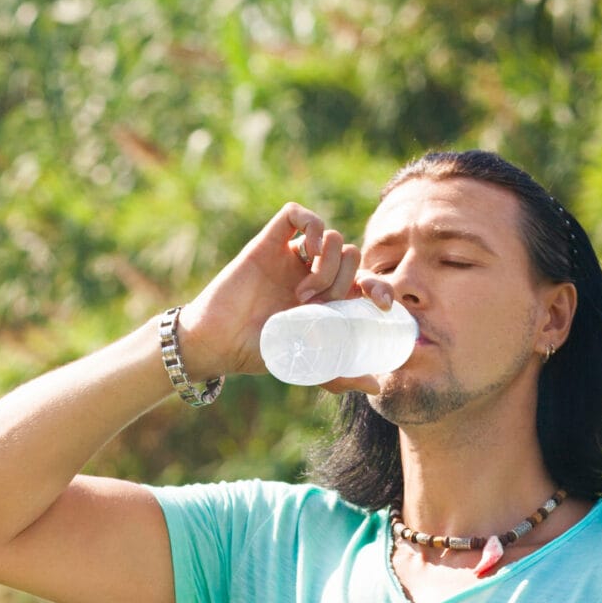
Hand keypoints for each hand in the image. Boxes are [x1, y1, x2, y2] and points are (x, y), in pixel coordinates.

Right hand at [172, 202, 396, 382]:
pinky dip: (313, 225)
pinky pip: (297, 214)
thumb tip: (375, 387)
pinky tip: (309, 250)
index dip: (379, 286)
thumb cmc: (258, 352)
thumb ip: (338, 374)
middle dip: (345, 280)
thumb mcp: (306, 364)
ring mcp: (290, 258)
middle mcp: (310, 275)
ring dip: (329, 263)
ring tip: (304, 292)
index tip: (382, 305)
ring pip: (331, 236)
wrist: (219, 342)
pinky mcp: (268, 242)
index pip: (364, 281)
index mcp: (324, 300)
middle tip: (321, 306)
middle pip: (350, 256)